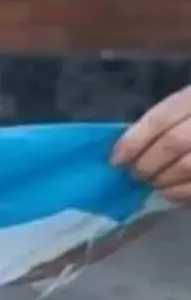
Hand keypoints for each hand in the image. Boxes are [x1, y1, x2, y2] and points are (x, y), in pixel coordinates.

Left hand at [111, 86, 190, 201]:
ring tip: (154, 184)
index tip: (116, 160)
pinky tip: (171, 195)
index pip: (160, 118)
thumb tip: (127, 151)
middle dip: (148, 163)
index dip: (134, 141)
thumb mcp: (185, 105)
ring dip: (165, 180)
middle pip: (173, 143)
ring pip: (189, 166)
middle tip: (135, 175)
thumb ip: (164, 122)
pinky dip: (183, 194)